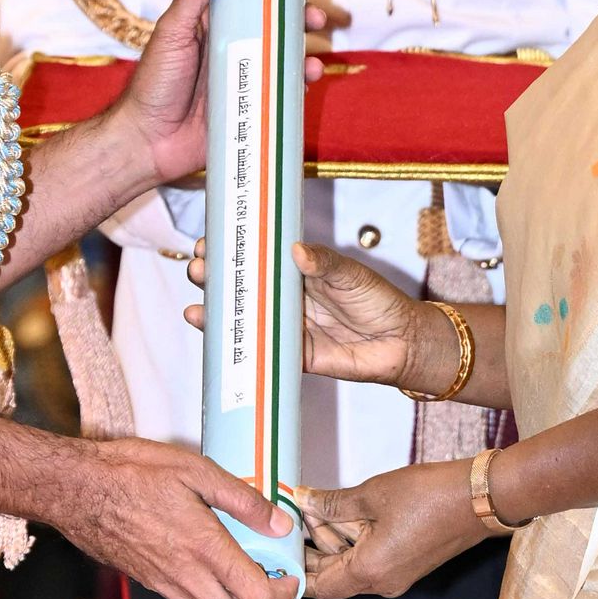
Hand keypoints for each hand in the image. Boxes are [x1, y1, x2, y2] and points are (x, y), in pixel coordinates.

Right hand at [58, 435, 301, 598]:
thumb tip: (279, 523)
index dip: (285, 596)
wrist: (75, 490)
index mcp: (204, 548)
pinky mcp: (151, 585)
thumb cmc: (131, 473)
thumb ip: (243, 500)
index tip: (293, 580)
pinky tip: (222, 588)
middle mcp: (187, 576)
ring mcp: (166, 586)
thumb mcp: (195, 470)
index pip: (257, 595)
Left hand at [111, 0, 335, 193]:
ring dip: (304, 60)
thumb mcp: (172, 29)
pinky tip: (305, 88)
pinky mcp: (248, 112)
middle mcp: (231, 52)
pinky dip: (296, 92)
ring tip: (314, 64)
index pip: (250, 1)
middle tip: (317, 20)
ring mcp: (242, 82)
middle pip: (274, 32)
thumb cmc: (154, 82)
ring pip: (282, 65)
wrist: (147, 141)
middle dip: (300, 25)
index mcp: (214, 28)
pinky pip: (279, 99)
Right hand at [184, 235, 431, 385]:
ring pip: (243, 321)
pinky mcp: (292, 356)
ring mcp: (285, 328)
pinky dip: (236, 347)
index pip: (255, 259)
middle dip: (214, 280)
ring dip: (216, 314)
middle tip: (199, 270)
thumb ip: (323, 263)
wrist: (401, 342)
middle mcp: (284, 300)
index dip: (231, 252)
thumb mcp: (350, 274)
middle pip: (240, 289)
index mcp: (295, 273)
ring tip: (196, 307)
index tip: (208, 243)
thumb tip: (295, 250)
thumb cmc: (378, 300)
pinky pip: (260, 353)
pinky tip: (214, 337)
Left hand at [298, 460, 490, 598]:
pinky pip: (370, 557)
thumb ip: (332, 502)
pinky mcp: (407, 563)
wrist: (481, 498)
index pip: (319, 585)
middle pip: (333, 575)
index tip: (277, 549)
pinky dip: (353, 538)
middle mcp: (382, 582)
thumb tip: (303, 501)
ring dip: (332, 538)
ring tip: (314, 506)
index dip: (295, 568)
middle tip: (290, 520)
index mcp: (369, 571)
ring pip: (351, 563)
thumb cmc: (431, 496)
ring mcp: (397, 575)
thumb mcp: (372, 494)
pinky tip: (341, 512)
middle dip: (311, 548)